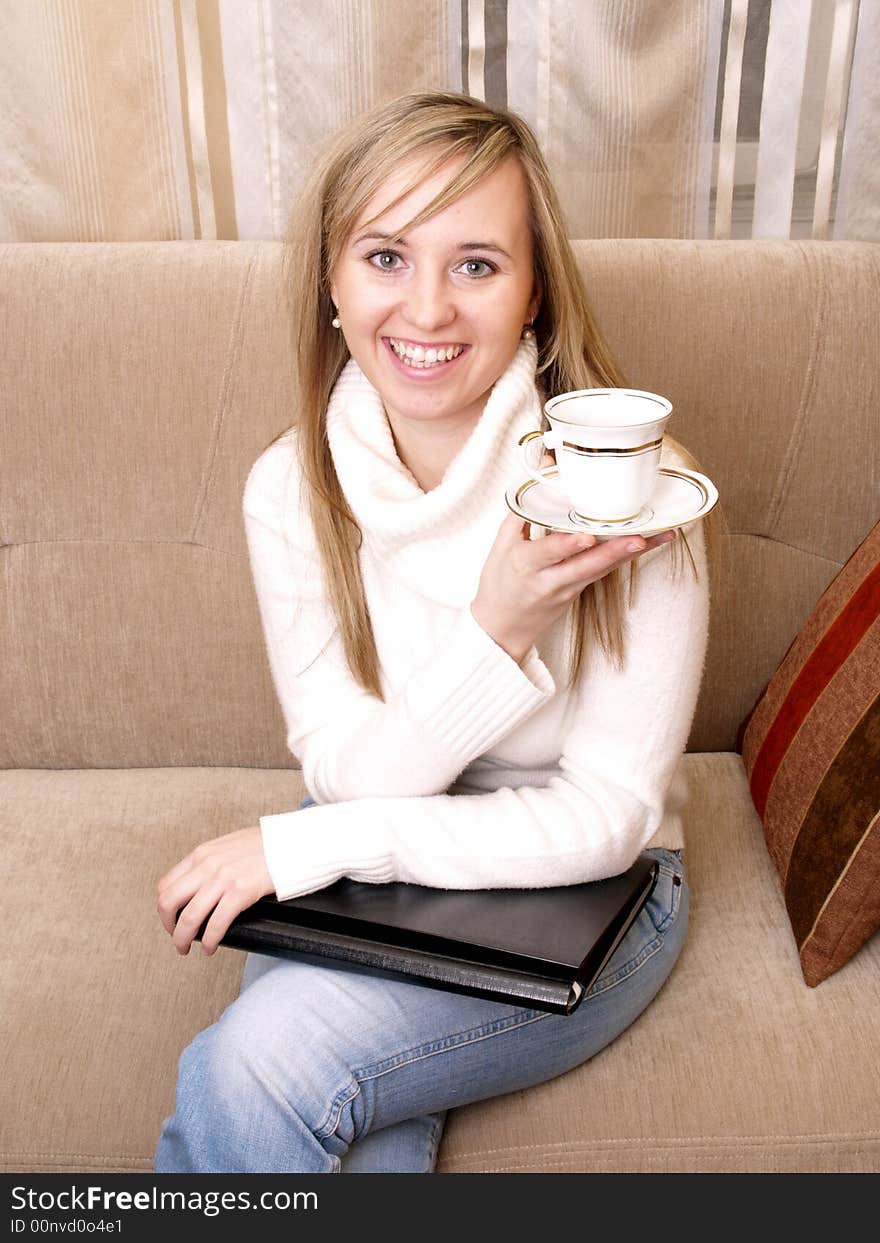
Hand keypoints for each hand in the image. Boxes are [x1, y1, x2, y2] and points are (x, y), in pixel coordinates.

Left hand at [156, 826, 274, 955]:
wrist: (292, 843)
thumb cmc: (267, 845)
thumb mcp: (228, 846)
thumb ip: (211, 862)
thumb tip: (200, 883)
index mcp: (202, 854)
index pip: (166, 884)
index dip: (165, 908)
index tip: (172, 919)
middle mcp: (207, 865)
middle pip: (168, 902)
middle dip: (168, 926)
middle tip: (176, 937)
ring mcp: (222, 879)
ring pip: (188, 917)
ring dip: (182, 939)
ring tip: (187, 949)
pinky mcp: (240, 892)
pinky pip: (215, 924)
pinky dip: (209, 941)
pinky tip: (211, 946)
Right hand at [471, 509, 675, 663]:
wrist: (502, 627)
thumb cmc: (500, 582)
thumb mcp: (501, 545)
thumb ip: (524, 507)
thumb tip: (546, 466)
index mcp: (524, 565)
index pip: (547, 553)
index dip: (567, 545)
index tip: (585, 536)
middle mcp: (549, 580)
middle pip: (585, 565)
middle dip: (613, 552)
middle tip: (639, 538)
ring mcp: (567, 590)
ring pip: (601, 570)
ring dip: (629, 554)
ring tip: (658, 537)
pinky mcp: (578, 593)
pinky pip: (602, 573)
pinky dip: (623, 558)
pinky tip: (646, 545)